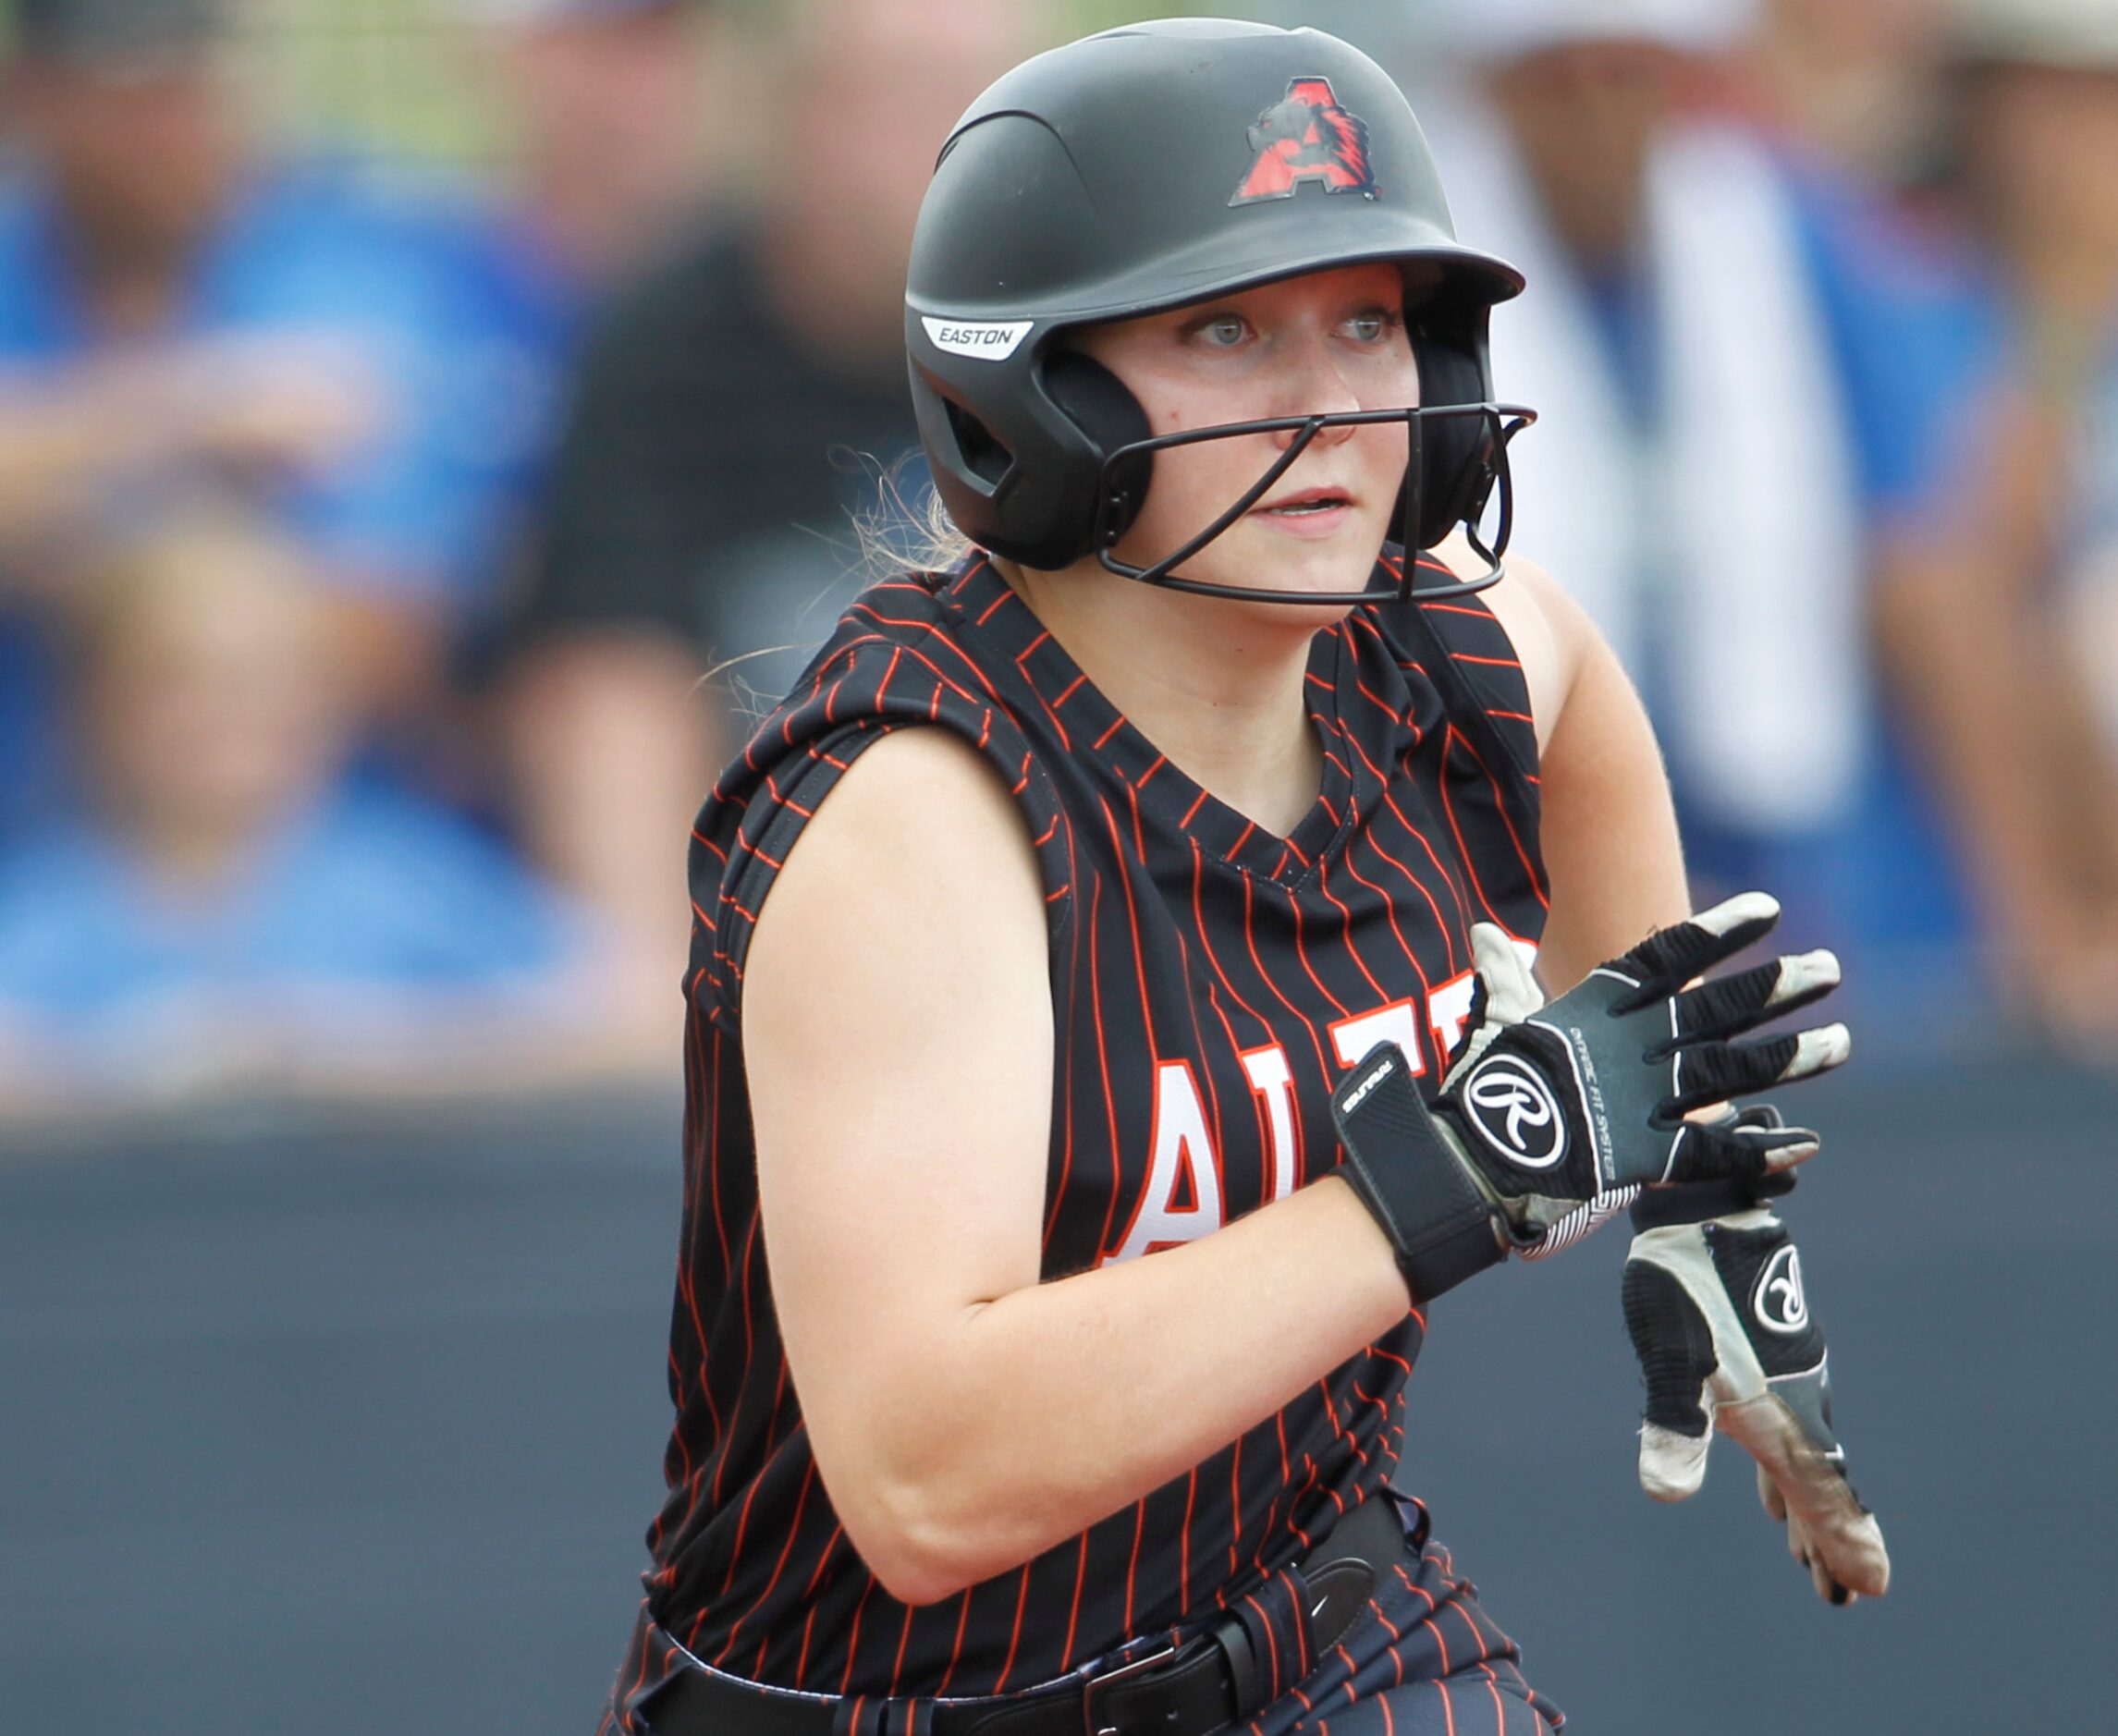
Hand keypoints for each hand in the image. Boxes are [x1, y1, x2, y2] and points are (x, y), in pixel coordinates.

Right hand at [1328, 892, 1848, 1303]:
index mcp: (1599, 1005)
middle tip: (1828, 969)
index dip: (1722, 930)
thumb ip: (1502, 975)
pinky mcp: (1651, 1153)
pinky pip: (1717, 1150)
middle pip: (1720, 1006)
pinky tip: (1804, 1143)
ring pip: (1735, 1069)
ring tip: (1841, 1043)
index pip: (1670, 954)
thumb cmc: (1480, 1081)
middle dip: (1778, 987)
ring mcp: (1648, 1097)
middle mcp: (1635, 1044)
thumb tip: (1485, 934)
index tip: (1769, 909)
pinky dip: (1760, 1150)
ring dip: (1792, 1057)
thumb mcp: (1495, 1017)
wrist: (1478, 1152)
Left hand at [1624, 1152, 1890, 1604]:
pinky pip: (1786, 1427)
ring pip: (1803, 1456)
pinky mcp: (1768, 1354)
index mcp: (1782, 1413)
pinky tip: (1764, 1481)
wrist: (1701, 1204)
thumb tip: (1665, 1495)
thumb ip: (1674, 1423)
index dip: (1844, 1541)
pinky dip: (1782, 1467)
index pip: (1823, 1494)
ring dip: (1805, 1505)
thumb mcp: (1672, 1354)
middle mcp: (1796, 1399)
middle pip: (1820, 1485)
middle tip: (1840, 1594)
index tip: (1869, 1590)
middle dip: (1828, 1539)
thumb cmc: (1683, 1281)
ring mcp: (1787, 1376)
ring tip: (1800, 1551)